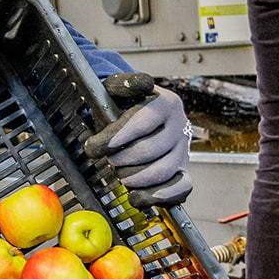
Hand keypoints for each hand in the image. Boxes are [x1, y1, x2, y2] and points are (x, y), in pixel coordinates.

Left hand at [82, 73, 193, 208]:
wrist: (139, 119)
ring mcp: (184, 150)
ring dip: (133, 178)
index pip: (142, 122)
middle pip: (150, 150)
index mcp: (166, 102)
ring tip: (119, 173)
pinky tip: (134, 195)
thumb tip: (142, 82)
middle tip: (108, 159)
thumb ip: (124, 84)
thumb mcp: (117, 90)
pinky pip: (179, 188)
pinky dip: (155, 196)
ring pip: (162, 171)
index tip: (94, 148)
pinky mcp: (184, 171)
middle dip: (121, 159)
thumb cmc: (122, 106)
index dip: (115, 137)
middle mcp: (180, 125)